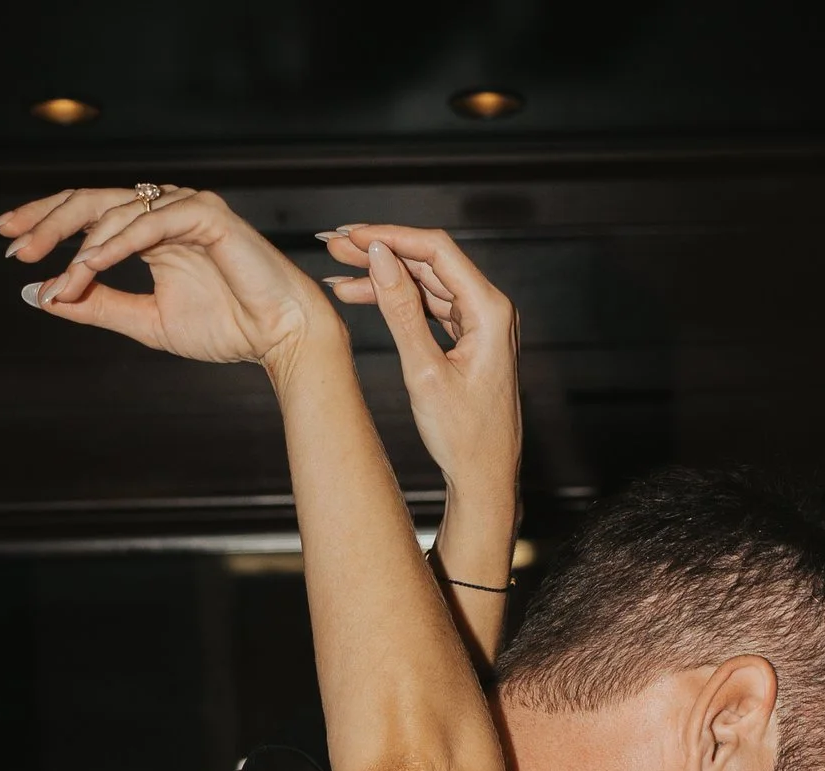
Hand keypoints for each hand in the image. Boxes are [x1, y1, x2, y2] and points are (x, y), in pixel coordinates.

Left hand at [0, 184, 335, 375]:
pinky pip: (150, 223)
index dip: (43, 223)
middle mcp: (163, 210)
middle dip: (45, 220)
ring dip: (80, 246)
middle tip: (13, 246)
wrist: (282, 337)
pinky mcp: (206, 213)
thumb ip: (98, 305)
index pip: (86, 214)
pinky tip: (90, 264)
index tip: (7, 243)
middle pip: (90, 200)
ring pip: (115, 212)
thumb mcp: (147, 322)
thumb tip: (43, 296)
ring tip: (59, 280)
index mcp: (149, 230)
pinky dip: (116, 243)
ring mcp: (184, 206)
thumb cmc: (229, 328)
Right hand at [315, 223, 522, 504]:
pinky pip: (427, 307)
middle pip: (428, 262)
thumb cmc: (464, 439)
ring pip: (424, 284)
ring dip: (382, 277)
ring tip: (338, 270)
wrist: (484, 481)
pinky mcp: (468, 338)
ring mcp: (479, 323)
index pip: (436, 251)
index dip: (391, 237)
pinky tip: (360, 295)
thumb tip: (380, 258)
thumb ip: (400, 311)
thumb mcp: (424, 372)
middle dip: (380, 252)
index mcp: (490, 311)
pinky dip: (395, 302)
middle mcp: (490, 310)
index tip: (352, 236)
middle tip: (335, 245)